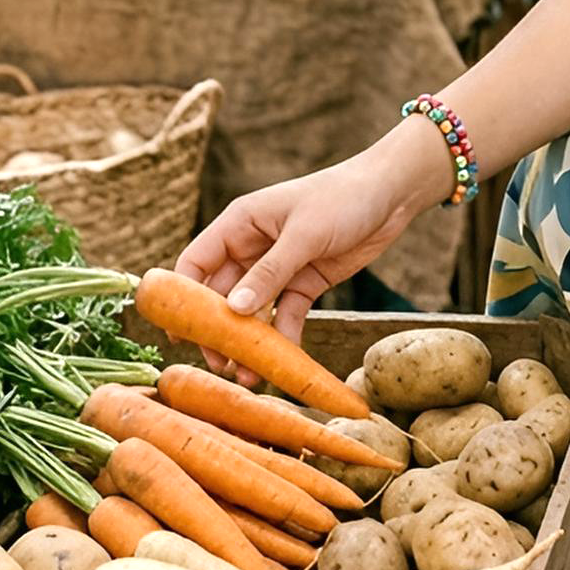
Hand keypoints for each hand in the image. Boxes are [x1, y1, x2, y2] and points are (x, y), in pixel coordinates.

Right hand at [175, 130, 449, 344]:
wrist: (393, 194)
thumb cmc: (344, 197)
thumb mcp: (305, 233)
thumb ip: (270, 272)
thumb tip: (232, 310)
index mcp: (240, 224)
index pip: (196, 262)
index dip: (181, 297)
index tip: (176, 333)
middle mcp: (252, 247)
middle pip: (220, 295)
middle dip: (217, 330)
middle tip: (219, 365)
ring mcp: (278, 267)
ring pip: (252, 312)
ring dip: (248, 342)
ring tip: (247, 376)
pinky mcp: (304, 282)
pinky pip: (285, 316)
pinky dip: (281, 339)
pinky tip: (279, 364)